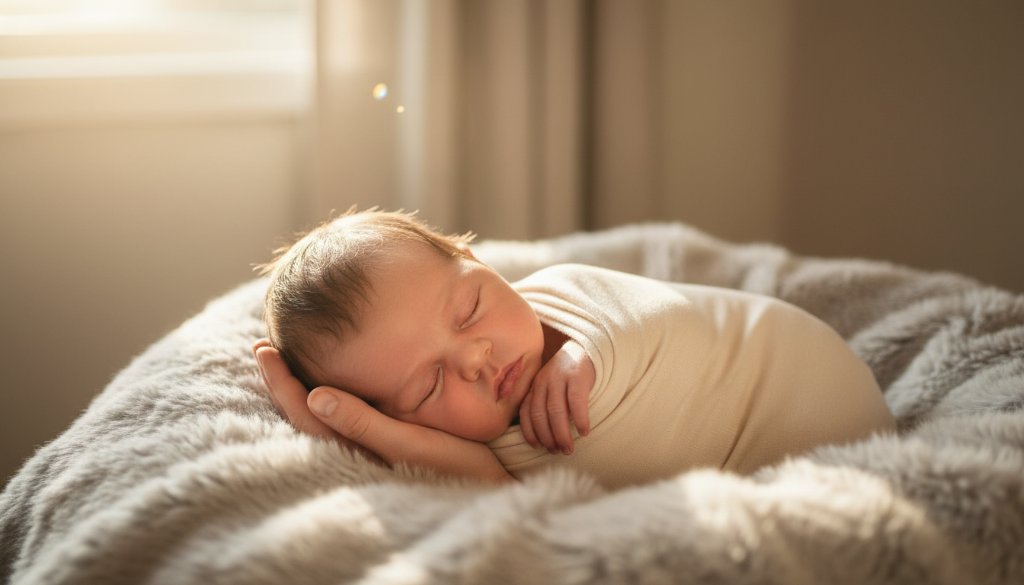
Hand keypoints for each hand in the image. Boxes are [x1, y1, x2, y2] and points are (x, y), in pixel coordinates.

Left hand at [253, 339, 512, 483]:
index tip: (264, 348)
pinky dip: (335, 381)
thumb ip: (363, 423)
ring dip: (304, 377)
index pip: (305, 415)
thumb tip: (315, 396)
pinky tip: (337, 361)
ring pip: (326, 408)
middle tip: (264, 342)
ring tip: (289, 346)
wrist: (501, 481)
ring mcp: (377, 440)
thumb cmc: (458, 466)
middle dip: (284, 377)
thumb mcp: (410, 445)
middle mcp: (362, 447)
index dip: (282, 383)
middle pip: (308, 410)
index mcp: (359, 450)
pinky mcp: (397, 430)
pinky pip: (352, 405)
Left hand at [519, 340, 594, 454]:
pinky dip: (579, 419)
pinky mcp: (578, 377)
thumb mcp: (550, 386)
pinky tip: (584, 431)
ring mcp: (560, 378)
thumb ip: (543, 403)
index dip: (529, 432)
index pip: (526, 412)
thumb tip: (542, 435)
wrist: (586, 348)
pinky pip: (576, 402)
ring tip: (568, 448)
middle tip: (556, 452)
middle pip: (540, 415)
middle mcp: (544, 381)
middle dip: (547, 437)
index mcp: (535, 386)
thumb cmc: (568, 375)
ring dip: (561, 434)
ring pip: (556, 411)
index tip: (537, 447)